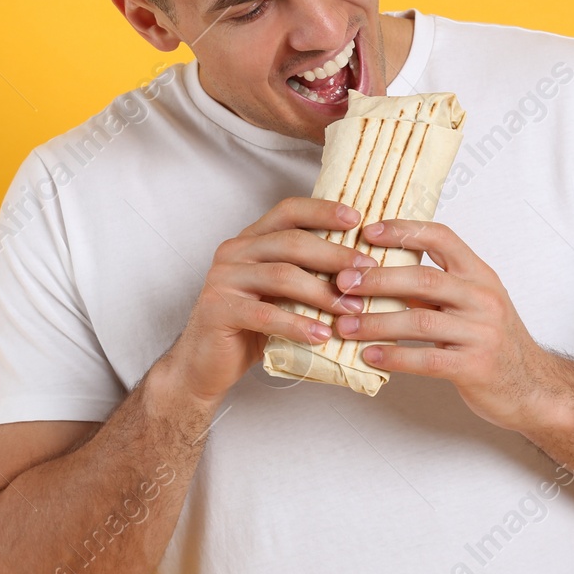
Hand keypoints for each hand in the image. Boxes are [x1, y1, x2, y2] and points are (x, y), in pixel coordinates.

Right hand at [159, 198, 376, 408]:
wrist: (205, 363)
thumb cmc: (250, 327)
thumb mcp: (280, 294)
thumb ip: (305, 275)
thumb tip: (361, 270)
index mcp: (250, 240)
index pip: (288, 211)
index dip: (322, 211)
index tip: (356, 219)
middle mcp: (234, 252)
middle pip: (290, 242)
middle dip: (334, 255)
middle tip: (368, 272)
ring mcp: (223, 279)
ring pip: (282, 276)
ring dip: (323, 293)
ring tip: (352, 309)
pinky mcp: (218, 309)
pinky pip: (266, 314)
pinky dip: (298, 325)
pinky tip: (322, 336)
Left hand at [331, 219, 566, 431]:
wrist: (535, 388)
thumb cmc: (492, 342)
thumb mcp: (469, 305)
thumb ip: (430, 288)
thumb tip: (373, 272)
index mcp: (479, 275)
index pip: (441, 237)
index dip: (402, 231)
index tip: (366, 233)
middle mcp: (483, 298)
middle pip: (423, 278)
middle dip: (377, 279)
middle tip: (341, 284)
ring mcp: (482, 333)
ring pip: (420, 321)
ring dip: (376, 322)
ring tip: (343, 325)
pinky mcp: (476, 367)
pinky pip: (427, 359)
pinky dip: (394, 357)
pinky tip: (369, 355)